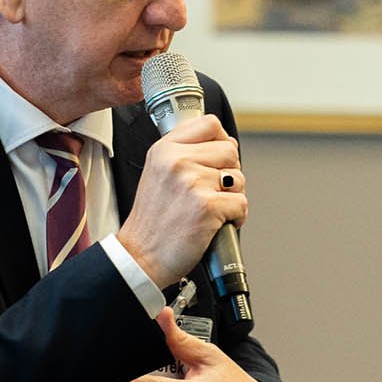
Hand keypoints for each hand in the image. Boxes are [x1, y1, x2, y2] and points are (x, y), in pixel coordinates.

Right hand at [115, 114, 244, 287]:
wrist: (140, 257)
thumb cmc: (152, 221)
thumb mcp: (157, 172)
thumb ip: (184, 152)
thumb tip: (225, 142)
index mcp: (165, 149)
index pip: (210, 124)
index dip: (221, 141)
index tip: (216, 159)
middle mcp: (177, 162)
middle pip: (230, 150)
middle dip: (229, 172)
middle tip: (212, 191)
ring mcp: (193, 183)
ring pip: (239, 178)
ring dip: (233, 196)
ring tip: (211, 209)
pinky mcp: (207, 207)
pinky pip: (241, 203)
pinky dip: (236, 217)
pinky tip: (218, 224)